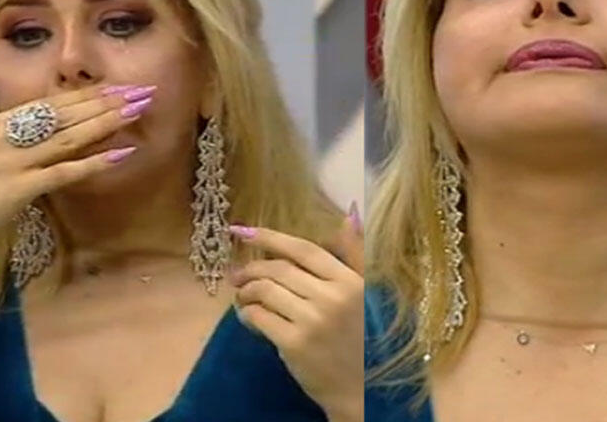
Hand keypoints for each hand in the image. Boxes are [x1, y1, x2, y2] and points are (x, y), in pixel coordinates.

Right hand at [0, 65, 154, 261]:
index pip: (50, 103)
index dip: (85, 93)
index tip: (116, 85)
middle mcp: (9, 136)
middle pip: (66, 115)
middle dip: (106, 102)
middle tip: (141, 91)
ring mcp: (17, 162)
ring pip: (69, 138)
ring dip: (106, 123)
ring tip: (137, 111)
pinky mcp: (23, 188)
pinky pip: (65, 172)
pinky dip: (94, 163)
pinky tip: (122, 154)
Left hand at [231, 205, 363, 421]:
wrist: (362, 392)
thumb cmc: (364, 339)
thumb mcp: (369, 293)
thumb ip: (355, 255)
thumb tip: (349, 214)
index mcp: (350, 280)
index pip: (303, 249)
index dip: (270, 237)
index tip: (243, 231)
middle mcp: (332, 296)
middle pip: (279, 269)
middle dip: (252, 268)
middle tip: (238, 275)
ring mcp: (313, 321)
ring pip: (265, 291)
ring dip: (246, 291)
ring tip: (242, 296)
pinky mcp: (294, 344)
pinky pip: (259, 317)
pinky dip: (247, 314)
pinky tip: (248, 317)